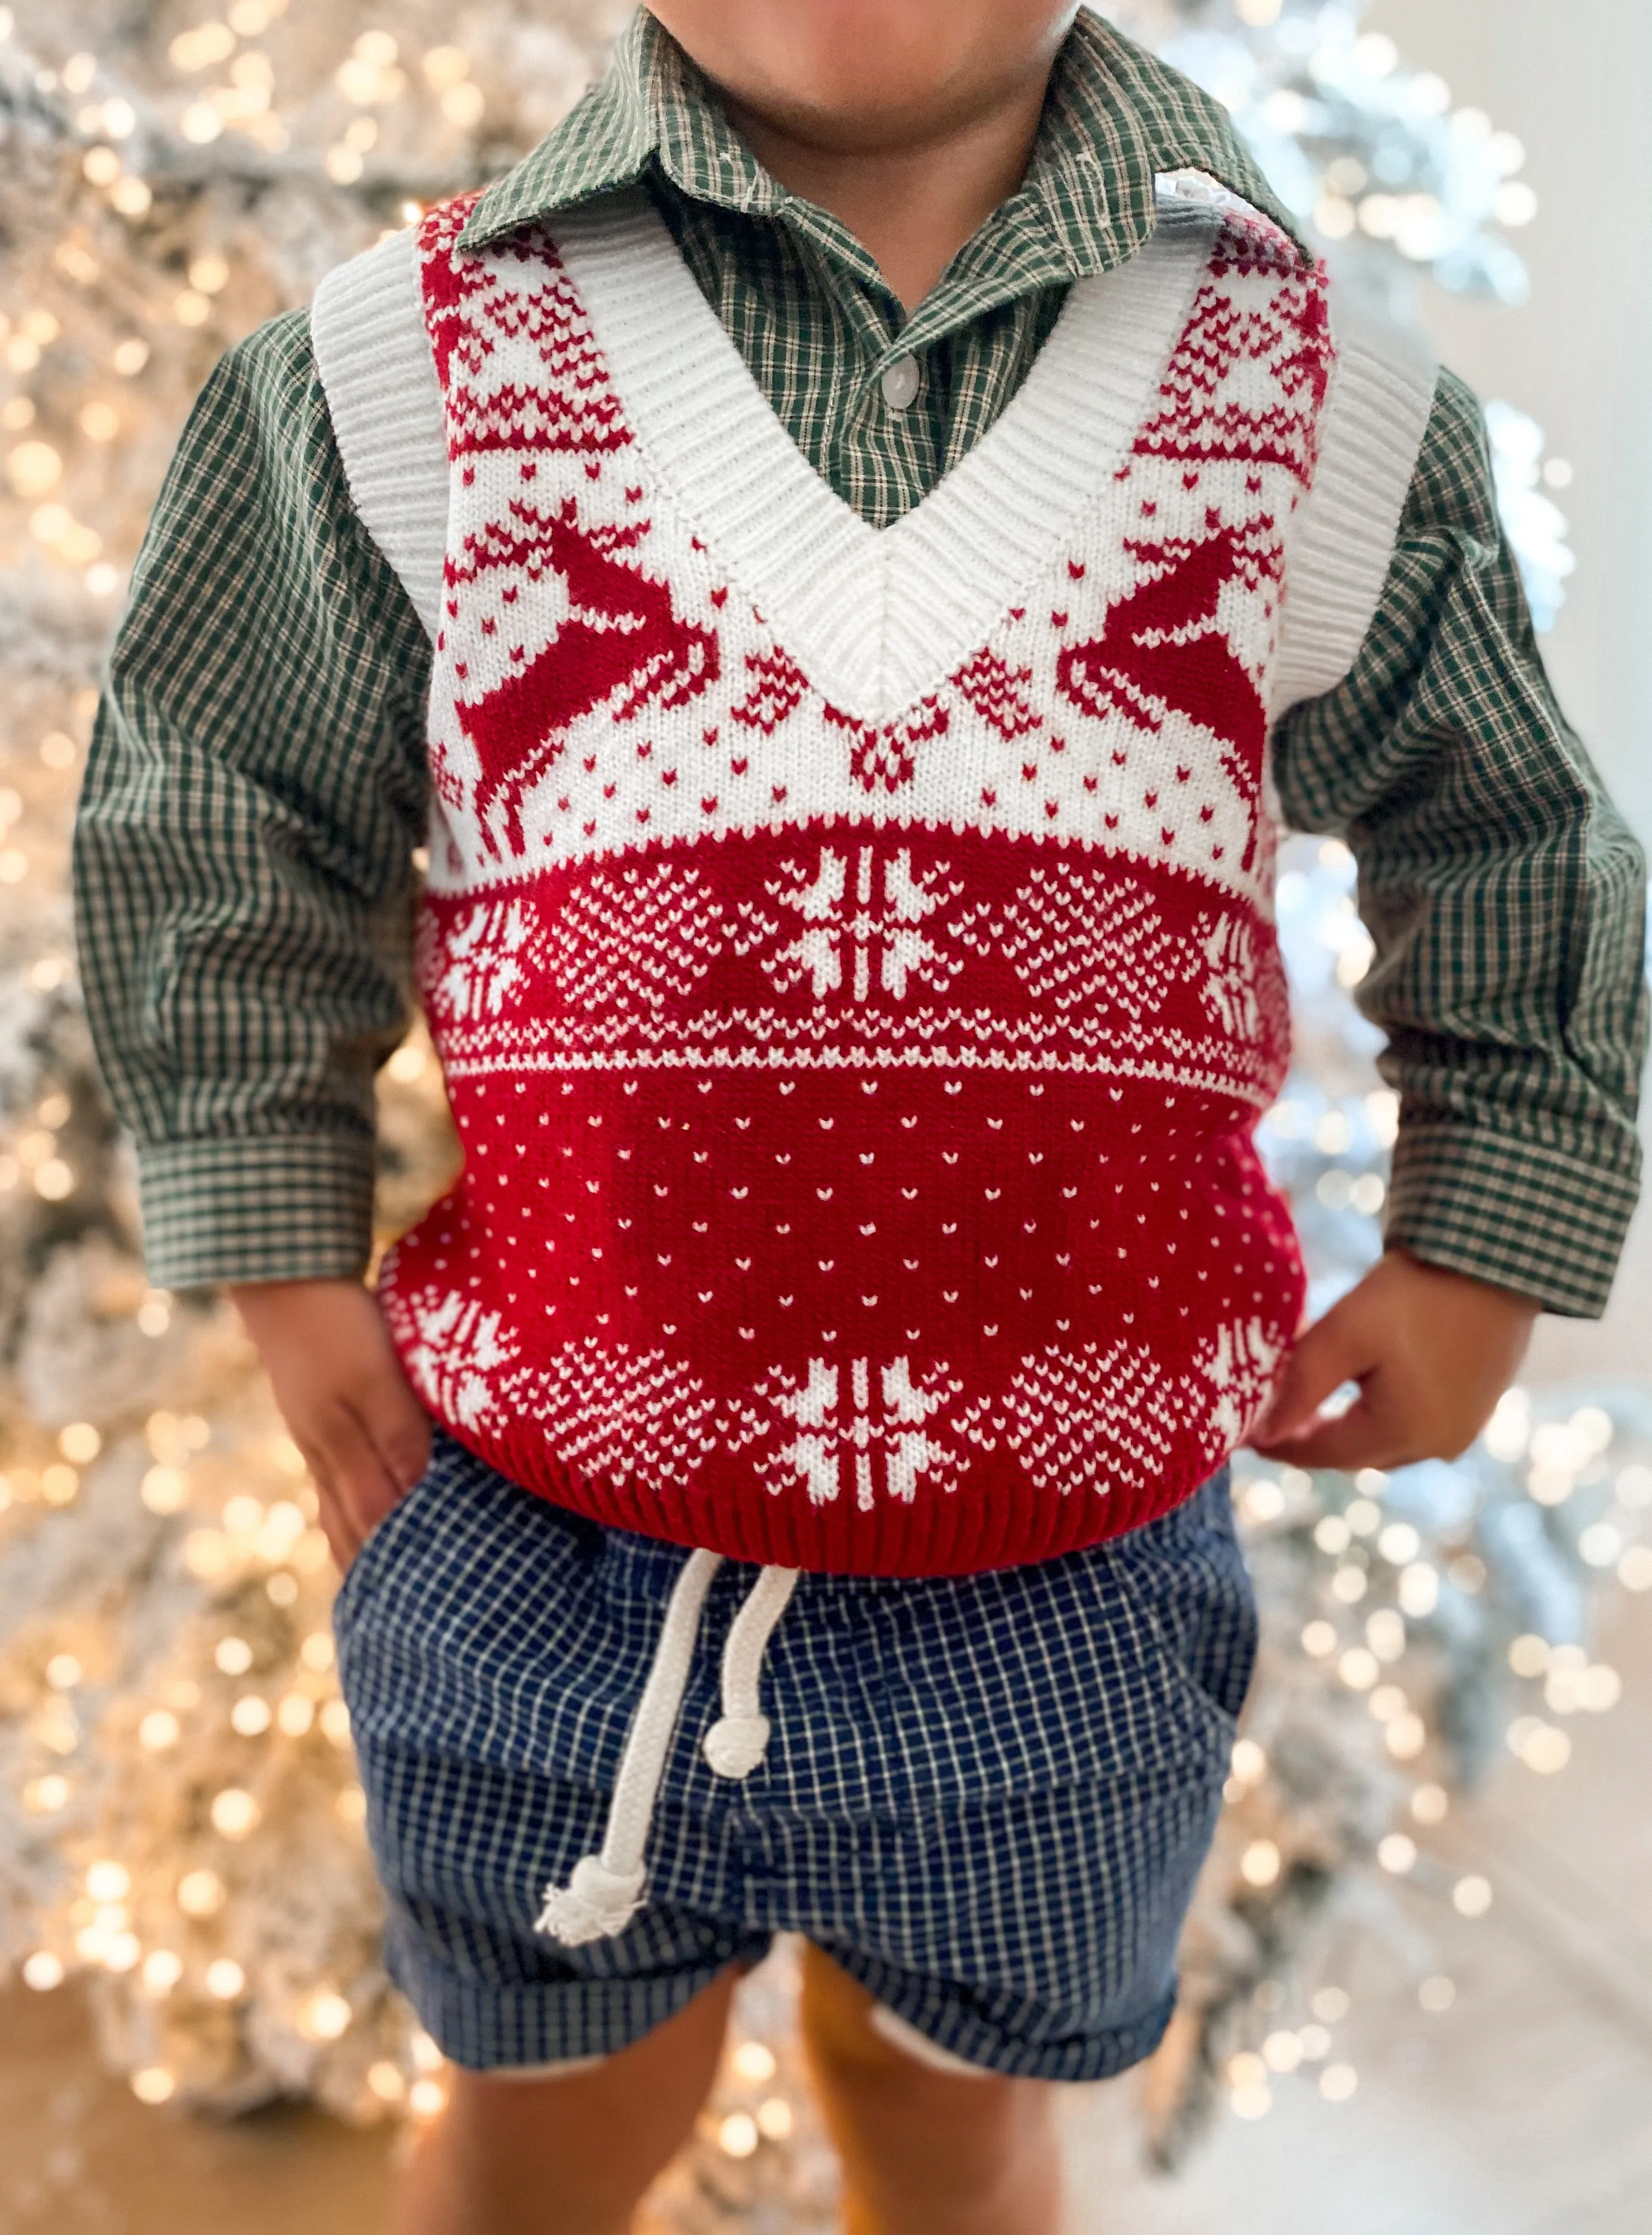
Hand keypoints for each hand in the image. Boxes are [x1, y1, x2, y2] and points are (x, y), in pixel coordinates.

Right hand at [228, 1278, 430, 1570]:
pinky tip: (364, 1525)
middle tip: (416, 1617)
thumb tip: (420, 1498)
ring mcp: (316, 1441)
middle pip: (356, 1531)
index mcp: (341, 1453)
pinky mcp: (316, 1421)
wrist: (281, 1275)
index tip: (441, 1596)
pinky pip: (335, 1489)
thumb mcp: (375, 1379)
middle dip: (383, 1574)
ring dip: (364, 1552)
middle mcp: (325, 1457)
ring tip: (386, 1594)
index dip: (407, 1561)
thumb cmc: (336, 1324)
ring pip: (342, 1513)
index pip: (380, 1525)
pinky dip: (353, 1519)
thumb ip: (398, 1437)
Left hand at [1249, 1249, 1537, 1471]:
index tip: (1243, 1435)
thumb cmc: (1415, 1293)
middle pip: (1355, 1454)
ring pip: (1385, 1443)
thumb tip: (1264, 1437)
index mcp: (1405, 1433)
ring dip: (1346, 1429)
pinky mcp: (1477, 1407)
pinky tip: (1359, 1391)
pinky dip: (1380, 1416)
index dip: (1279, 1446)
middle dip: (1311, 1439)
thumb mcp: (1344, 1333)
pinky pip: (1414, 1426)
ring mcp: (1464, 1429)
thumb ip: (1301, 1388)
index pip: (1323, 1454)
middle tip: (1270, 1419)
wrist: (1494, 1259)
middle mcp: (1438, 1445)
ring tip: (1307, 1406)